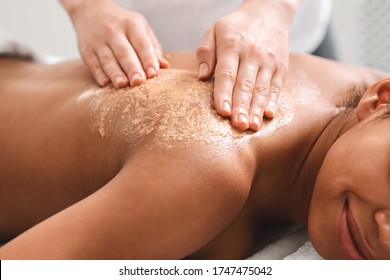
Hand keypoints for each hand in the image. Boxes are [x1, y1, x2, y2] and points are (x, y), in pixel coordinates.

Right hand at [61, 0, 168, 87]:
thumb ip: (152, 47)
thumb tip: (165, 65)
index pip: (142, 44)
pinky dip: (98, 74)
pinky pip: (92, 63)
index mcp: (131, 25)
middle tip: (139, 82)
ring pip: (107, 59)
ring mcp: (98, 41)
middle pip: (124, 52)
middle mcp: (114, 31)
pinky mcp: (86, 49)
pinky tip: (105, 83)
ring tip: (122, 84)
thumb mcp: (140, 27)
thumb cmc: (122, 23)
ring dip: (115, 72)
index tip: (153, 74)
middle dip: (132, 68)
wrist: (90, 10)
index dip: (148, 59)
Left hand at [196, 0, 298, 130]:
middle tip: (238, 125)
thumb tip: (202, 76)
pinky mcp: (281, 67)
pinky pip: (276, 86)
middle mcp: (252, 54)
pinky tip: (268, 115)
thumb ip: (206, 51)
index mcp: (232, 46)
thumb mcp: (214, 29)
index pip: (227, 74)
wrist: (269, 11)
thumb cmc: (236, 25)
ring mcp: (268, 61)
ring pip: (261, 88)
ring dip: (256, 109)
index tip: (222, 111)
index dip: (224, 94)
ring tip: (252, 126)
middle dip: (241, 107)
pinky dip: (272, 101)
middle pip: (245, 85)